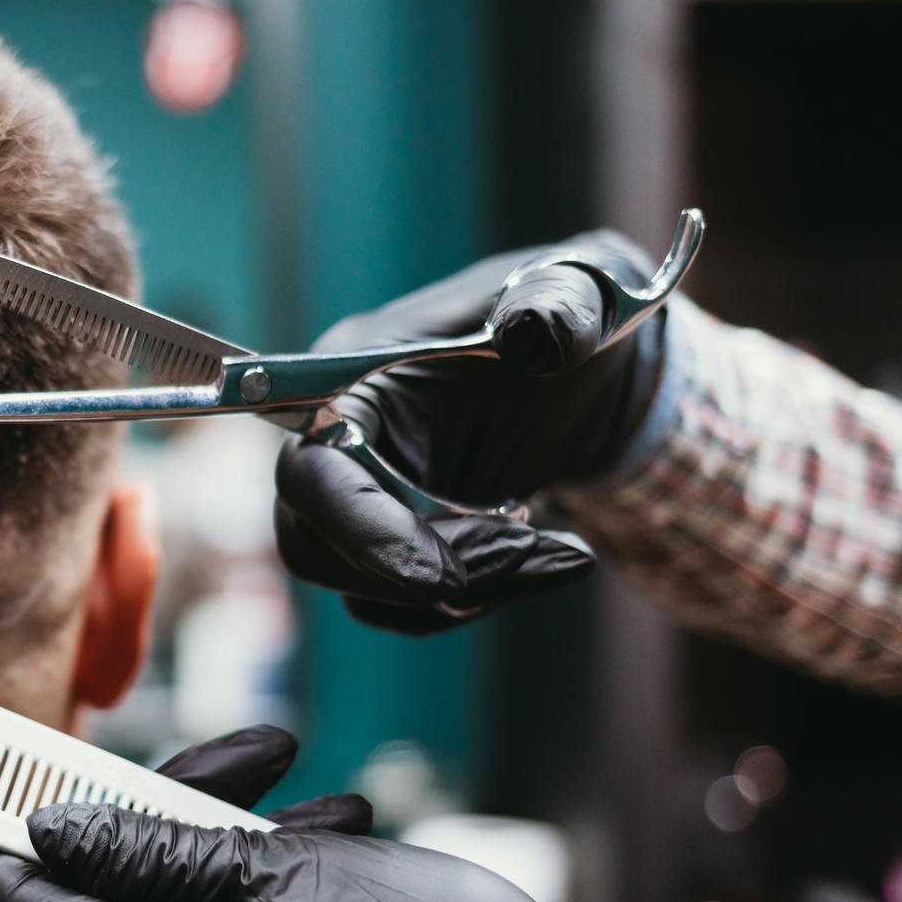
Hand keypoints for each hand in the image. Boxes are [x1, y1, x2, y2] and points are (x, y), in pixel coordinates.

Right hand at [275, 231, 670, 633]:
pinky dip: (482, 596)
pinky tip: (553, 559)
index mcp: (353, 378)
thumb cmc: (574, 315)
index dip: (363, 534)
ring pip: (367, 589)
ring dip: (470, 589)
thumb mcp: (580, 298)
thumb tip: (538, 332)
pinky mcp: (397, 537)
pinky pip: (408, 603)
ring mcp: (363, 497)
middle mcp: (337, 442)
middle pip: (316, 548)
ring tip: (563, 553)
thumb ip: (559, 306)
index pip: (310, 474)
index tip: (445, 580)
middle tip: (531, 549)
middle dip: (423, 573)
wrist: (591, 361)